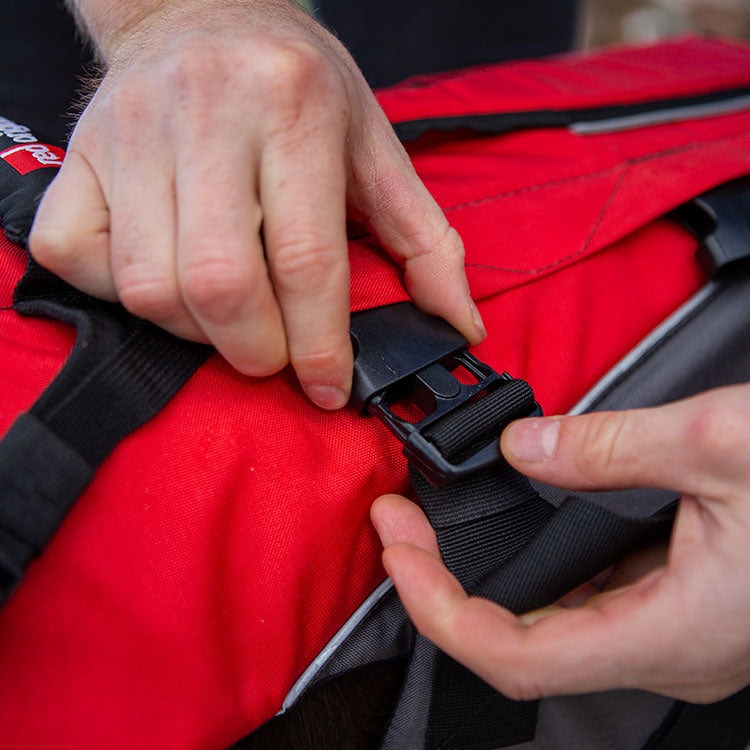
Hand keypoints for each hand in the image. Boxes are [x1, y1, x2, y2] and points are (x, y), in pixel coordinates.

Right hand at [29, 0, 483, 408]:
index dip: (321, 346)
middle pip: (221, 282)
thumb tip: (459, 325)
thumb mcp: (373, 144)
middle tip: (276, 354)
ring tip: (228, 316)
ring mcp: (130, 134)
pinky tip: (164, 280)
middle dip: (256, 350)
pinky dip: (119, 297)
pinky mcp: (79, 155)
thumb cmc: (296, 83)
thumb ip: (425, 240)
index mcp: (294, 108)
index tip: (329, 387)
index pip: (308, 259)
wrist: (202, 9)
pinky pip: (76, 256)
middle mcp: (205, 114)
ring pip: (149, 286)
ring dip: (195, 331)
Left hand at [371, 384, 749, 702]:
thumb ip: (611, 447)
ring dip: (480, 579)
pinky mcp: (679, 603)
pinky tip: (512, 528)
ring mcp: (673, 631)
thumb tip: (526, 446)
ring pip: (549, 627)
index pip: (515, 656)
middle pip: (518, 644)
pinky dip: (530, 570)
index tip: (396, 550)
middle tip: (399, 528)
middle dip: (441, 587)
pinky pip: (584, 602)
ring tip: (431, 528)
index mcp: (673, 631)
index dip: (437, 609)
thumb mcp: (719, 442)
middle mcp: (666, 648)